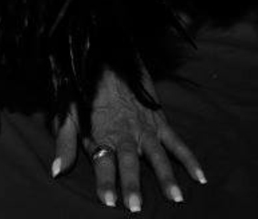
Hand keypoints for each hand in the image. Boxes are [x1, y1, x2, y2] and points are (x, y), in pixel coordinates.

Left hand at [52, 66, 205, 210]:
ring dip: (165, 176)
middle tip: (136, 207)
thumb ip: (64, 144)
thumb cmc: (86, 88)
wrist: (108, 54)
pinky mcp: (160, 120)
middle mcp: (125, 133)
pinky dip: (189, 159)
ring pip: (157, 155)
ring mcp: (145, 127)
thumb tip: (56, 172)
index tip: (108, 202)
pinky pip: (177, 142)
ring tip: (175, 198)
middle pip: (129, 162)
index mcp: (102, 133)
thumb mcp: (69, 113)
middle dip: (132, 184)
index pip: (103, 162)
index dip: (105, 182)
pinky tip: (200, 177)